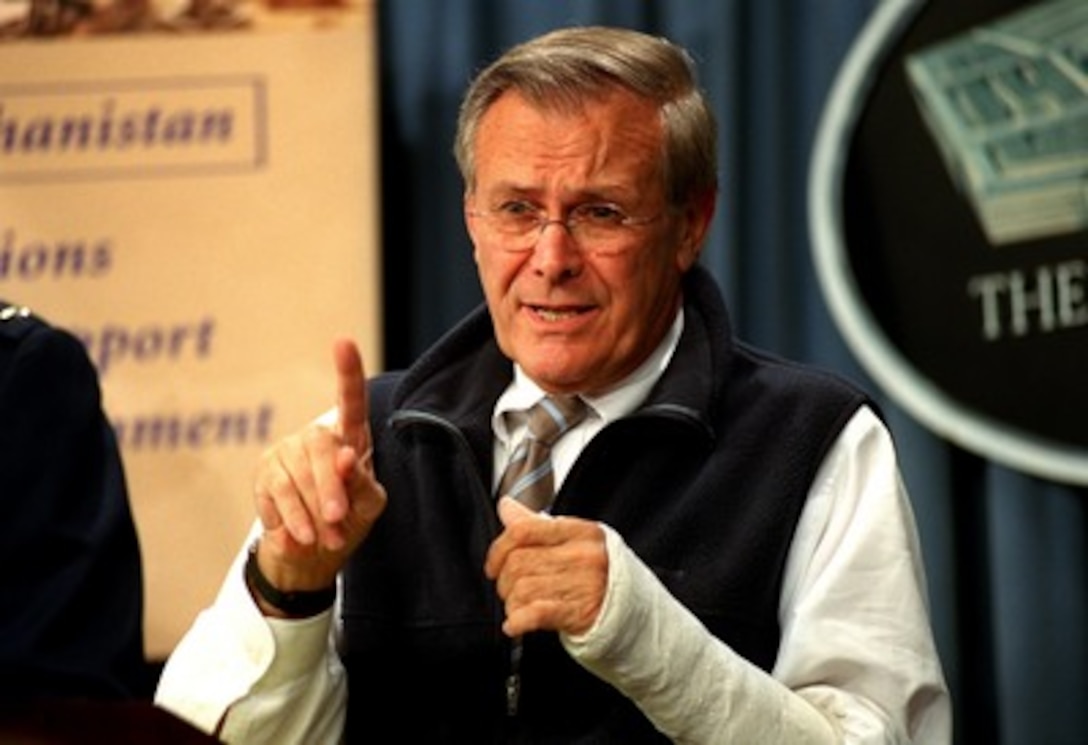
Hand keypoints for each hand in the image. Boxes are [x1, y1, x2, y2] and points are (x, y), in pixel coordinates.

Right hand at [252, 338, 386, 596]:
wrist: (314, 551)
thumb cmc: (350, 518)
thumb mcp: (369, 506)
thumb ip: (363, 484)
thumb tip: (345, 458)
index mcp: (351, 437)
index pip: (351, 402)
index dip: (347, 372)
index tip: (343, 342)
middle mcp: (316, 437)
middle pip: (320, 448)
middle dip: (328, 487)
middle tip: (338, 519)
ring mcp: (286, 453)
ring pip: (294, 477)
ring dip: (309, 513)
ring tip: (326, 541)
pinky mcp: (264, 475)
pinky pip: (273, 496)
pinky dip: (290, 521)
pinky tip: (300, 538)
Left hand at [484, 497, 607, 636]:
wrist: (636, 610)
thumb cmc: (601, 573)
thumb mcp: (575, 540)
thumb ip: (537, 524)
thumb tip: (506, 506)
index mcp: (579, 531)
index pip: (525, 530)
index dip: (499, 549)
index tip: (493, 565)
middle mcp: (582, 555)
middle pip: (518, 562)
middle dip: (503, 581)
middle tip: (508, 590)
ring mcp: (583, 583)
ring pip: (523, 589)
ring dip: (511, 604)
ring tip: (518, 607)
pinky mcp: (580, 613)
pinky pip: (536, 613)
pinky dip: (517, 621)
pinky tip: (514, 625)